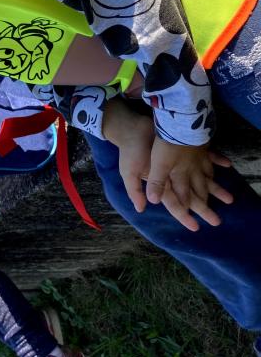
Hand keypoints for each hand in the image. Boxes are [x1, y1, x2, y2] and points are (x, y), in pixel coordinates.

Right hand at [102, 98, 232, 230]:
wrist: (132, 129)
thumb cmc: (130, 152)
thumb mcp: (129, 173)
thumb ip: (134, 191)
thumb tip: (141, 210)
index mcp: (160, 184)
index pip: (175, 203)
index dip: (184, 215)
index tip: (196, 227)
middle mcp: (172, 177)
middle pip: (190, 195)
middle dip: (203, 208)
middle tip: (216, 221)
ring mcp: (179, 164)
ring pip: (200, 179)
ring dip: (214, 188)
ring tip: (229, 199)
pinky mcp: (184, 150)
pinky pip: (204, 157)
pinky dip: (215, 160)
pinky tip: (226, 164)